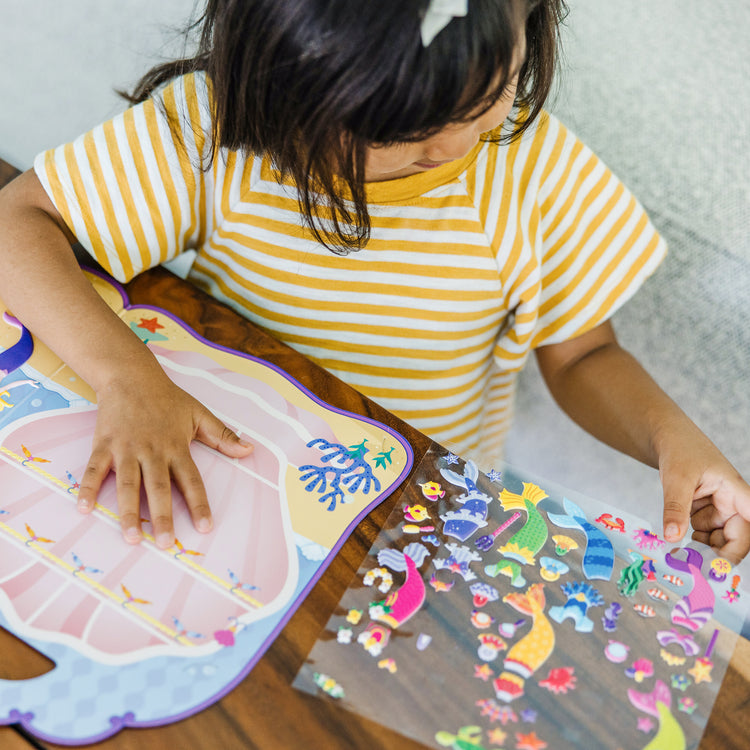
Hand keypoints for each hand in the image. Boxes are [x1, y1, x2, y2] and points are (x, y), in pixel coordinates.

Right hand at [76, 367, 252, 547]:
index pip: (192, 481)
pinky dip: (88, 488)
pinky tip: (85, 508)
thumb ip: (223, 436)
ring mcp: (127, 449)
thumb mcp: (199, 414)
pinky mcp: (104, 445)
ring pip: (128, 485)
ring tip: (131, 538)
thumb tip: (250, 450)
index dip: (199, 504)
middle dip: (162, 517)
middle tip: (165, 543)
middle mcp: (153, 451)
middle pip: (159, 488)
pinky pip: (95, 469)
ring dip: (128, 512)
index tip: (205, 527)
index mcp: (177, 447)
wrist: (131, 376)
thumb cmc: (168, 398)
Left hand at [659, 431, 749, 563]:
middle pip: (738, 538)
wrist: (667, 438)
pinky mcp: (707, 512)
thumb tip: (673, 538)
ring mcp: (721, 509)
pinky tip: (678, 536)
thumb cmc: (680, 450)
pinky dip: (693, 539)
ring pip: (720, 539)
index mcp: (736, 492)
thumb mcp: (676, 478)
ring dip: (703, 548)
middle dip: (719, 554)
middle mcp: (734, 503)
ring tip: (681, 550)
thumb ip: (676, 507)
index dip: (744, 545)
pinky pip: (705, 533)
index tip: (726, 563)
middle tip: (694, 566)